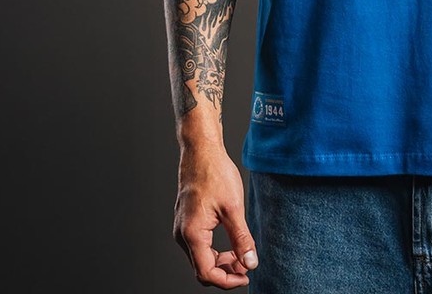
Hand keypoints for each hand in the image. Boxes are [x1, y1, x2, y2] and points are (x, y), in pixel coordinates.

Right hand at [172, 141, 258, 287]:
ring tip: (241, 255)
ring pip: (200, 258)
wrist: (201, 151)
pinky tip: (230, 244)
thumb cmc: (215, 174)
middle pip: (202, 269)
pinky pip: (198, 246)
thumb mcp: (234, 207)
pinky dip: (214, 251)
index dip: (227, 280)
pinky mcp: (185, 222)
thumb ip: (242, 238)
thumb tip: (250, 262)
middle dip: (226, 272)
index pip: (207, 273)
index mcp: (192, 233)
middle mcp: (182, 234)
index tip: (246, 275)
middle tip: (247, 265)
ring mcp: (182, 228)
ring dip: (220, 262)